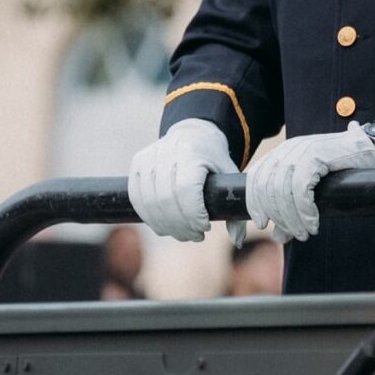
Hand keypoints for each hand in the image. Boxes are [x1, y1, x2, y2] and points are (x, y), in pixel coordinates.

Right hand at [127, 118, 236, 242]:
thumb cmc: (213, 159)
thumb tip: (237, 240)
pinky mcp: (137, 164)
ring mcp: (148, 158)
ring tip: (183, 233)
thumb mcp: (230, 175)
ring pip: (149, 202)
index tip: (205, 226)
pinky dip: (149, 217)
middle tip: (195, 236)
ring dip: (165, 226)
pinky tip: (164, 226)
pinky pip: (136, 198)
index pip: (185, 190)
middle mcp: (167, 153)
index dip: (193, 214)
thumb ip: (238, 207)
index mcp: (192, 153)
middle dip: (181, 225)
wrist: (192, 134)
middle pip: (165, 200)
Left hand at [245, 124, 374, 241]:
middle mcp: (289, 149)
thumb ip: (293, 209)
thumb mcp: (314, 189)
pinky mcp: (316, 155)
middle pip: (266, 187)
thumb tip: (277, 235)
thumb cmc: (346, 171)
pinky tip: (313, 223)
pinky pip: (300, 189)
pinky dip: (304, 211)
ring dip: (291, 218)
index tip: (260, 225)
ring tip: (304, 232)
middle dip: (277, 216)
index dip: (252, 204)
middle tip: (292, 234)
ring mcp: (301, 150)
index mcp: (283, 153)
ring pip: (281, 190)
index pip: (254, 178)